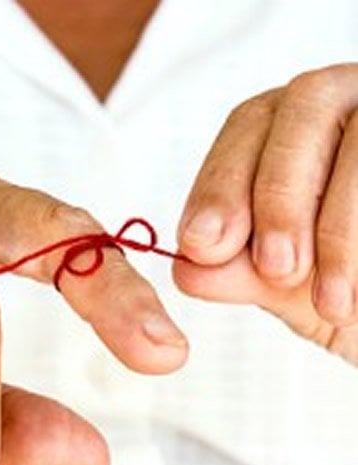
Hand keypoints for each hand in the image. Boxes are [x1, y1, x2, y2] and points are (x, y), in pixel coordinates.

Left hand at [175, 63, 357, 364]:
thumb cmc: (342, 284)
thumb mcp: (284, 281)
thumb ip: (234, 269)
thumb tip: (188, 268)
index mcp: (295, 118)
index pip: (250, 122)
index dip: (222, 183)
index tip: (202, 246)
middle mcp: (350, 95)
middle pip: (308, 106)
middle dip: (281, 196)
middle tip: (276, 269)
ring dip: (340, 229)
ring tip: (331, 303)